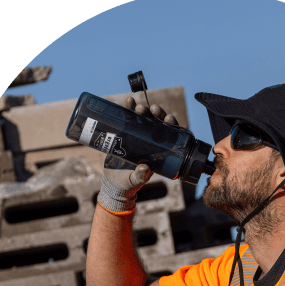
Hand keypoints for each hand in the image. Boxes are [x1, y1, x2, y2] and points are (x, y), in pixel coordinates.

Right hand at [97, 96, 178, 213]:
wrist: (113, 183)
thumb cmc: (128, 183)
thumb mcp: (136, 180)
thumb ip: (141, 176)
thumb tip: (145, 169)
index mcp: (159, 152)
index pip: (170, 135)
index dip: (171, 125)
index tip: (168, 118)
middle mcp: (151, 142)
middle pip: (157, 123)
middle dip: (156, 114)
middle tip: (151, 110)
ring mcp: (138, 137)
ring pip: (144, 119)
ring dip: (142, 110)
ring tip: (136, 106)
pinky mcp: (126, 134)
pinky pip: (129, 119)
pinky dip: (128, 110)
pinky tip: (128, 102)